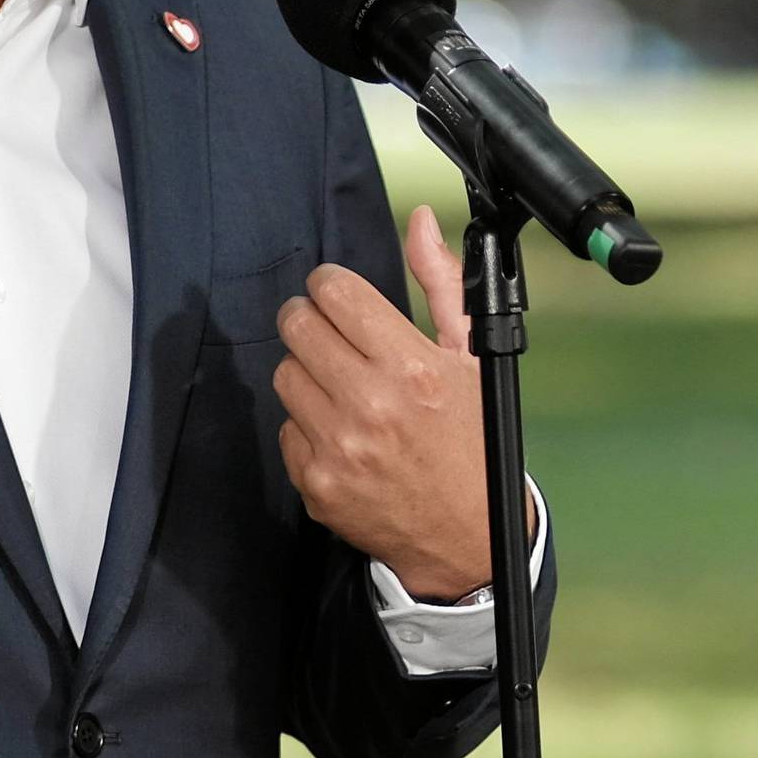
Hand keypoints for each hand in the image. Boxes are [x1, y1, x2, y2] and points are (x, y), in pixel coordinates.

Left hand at [275, 206, 497, 600]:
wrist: (468, 536)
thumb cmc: (472, 441)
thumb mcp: (470, 358)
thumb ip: (440, 284)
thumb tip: (419, 221)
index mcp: (413, 367)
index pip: (334, 292)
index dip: (330, 286)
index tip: (337, 295)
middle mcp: (371, 405)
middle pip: (298, 326)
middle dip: (309, 319)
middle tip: (327, 331)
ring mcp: (339, 448)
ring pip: (285, 374)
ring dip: (308, 373)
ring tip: (342, 387)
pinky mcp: (317, 483)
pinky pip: (286, 428)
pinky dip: (308, 426)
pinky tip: (341, 433)